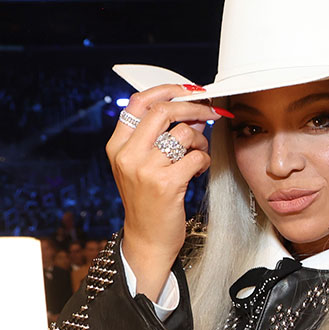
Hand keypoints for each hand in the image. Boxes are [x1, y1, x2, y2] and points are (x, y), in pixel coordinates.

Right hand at [105, 84, 220, 298]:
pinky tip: (197, 171)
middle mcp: (127, 155)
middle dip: (193, 107)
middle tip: (211, 112)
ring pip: (184, 133)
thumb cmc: (148, 200)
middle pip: (163, 111)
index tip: (189, 90)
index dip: (167, 90)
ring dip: (201, 140)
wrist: (147, 239)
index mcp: (117, 146)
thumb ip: (159, 137)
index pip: (138, 102)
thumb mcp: (142, 165)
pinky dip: (204, 160)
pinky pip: (197, 157)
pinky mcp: (166, 184)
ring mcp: (145, 169)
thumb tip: (193, 110)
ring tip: (199, 153)